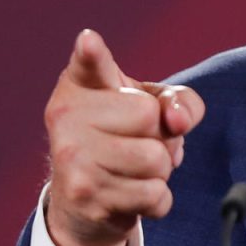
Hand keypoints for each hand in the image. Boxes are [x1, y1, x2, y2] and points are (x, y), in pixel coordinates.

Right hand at [43, 29, 204, 245]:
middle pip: (150, 117)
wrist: (82, 204)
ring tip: (135, 169)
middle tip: (138, 143)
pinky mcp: (87, 198)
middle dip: (161, 136)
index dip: (91, 52)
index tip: (89, 41)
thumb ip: (178, 101)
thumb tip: (177, 120)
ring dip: (160, 170)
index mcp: (79, 86)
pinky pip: (155, 196)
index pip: (89, 63)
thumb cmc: (122, 141)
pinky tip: (132, 194)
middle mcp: (66, 118)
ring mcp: (73, 159)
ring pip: (156, 160)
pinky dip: (157, 199)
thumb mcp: (150, 108)